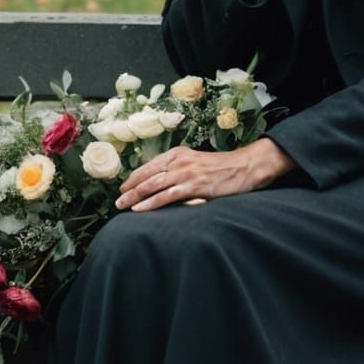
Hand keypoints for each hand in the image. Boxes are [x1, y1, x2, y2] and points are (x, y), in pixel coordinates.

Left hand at [114, 139, 295, 212]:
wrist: (245, 166)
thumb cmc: (222, 168)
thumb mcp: (197, 162)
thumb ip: (180, 169)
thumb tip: (163, 183)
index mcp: (178, 153)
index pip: (149, 166)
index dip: (134, 177)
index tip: (124, 187)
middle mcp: (179, 161)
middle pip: (147, 176)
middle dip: (129, 188)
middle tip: (117, 199)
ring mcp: (186, 173)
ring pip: (152, 186)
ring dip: (134, 197)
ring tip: (122, 205)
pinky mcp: (194, 186)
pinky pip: (166, 196)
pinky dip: (150, 203)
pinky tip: (140, 209)